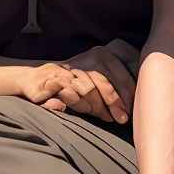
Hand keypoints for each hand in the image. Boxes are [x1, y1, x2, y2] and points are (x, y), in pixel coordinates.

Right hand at [14, 40, 137, 123]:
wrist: (40, 78)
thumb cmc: (76, 83)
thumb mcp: (98, 80)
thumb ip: (113, 87)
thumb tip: (133, 104)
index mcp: (101, 54)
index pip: (119, 75)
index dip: (126, 94)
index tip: (130, 111)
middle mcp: (88, 57)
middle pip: (104, 82)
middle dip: (113, 103)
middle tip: (119, 119)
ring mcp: (71, 67)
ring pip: (88, 88)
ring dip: (97, 106)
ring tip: (104, 117)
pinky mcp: (56, 77)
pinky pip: (72, 93)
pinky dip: (80, 104)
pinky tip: (86, 111)